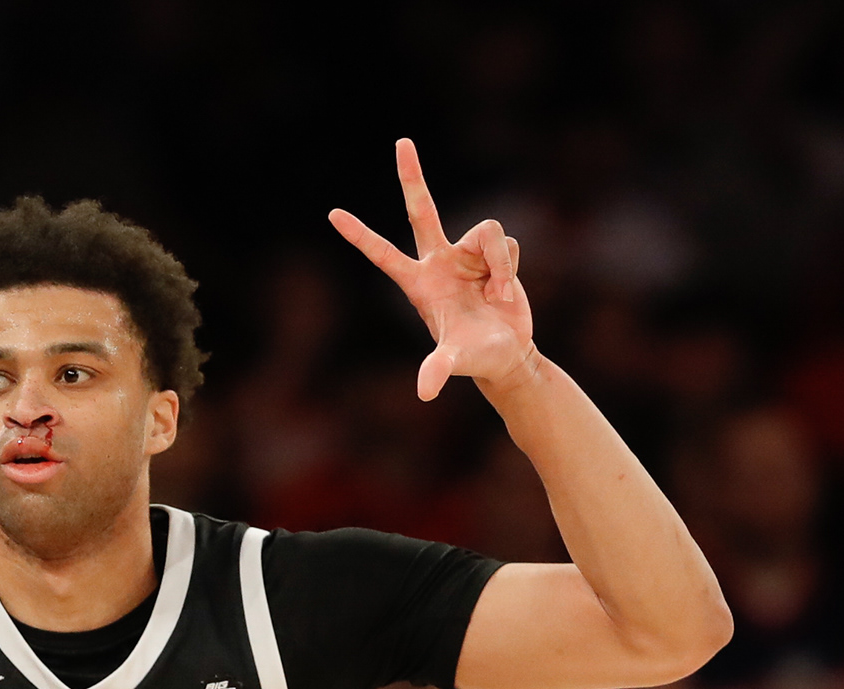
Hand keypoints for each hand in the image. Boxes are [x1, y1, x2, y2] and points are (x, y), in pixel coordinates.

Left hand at [330, 139, 535, 401]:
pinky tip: (506, 291)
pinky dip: (511, 268)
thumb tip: (424, 392)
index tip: (332, 214)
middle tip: (401, 141)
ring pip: (486, 232)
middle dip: (412, 176)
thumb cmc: (475, 359)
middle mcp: (440, 261)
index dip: (359, 235)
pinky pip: (507, 243)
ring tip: (497, 297)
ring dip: (498, 264)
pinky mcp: (494, 255)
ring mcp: (466, 255)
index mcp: (418, 282)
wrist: (507, 356)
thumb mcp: (454, 361)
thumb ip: (438, 369)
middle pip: (422, 209)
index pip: (382, 253)